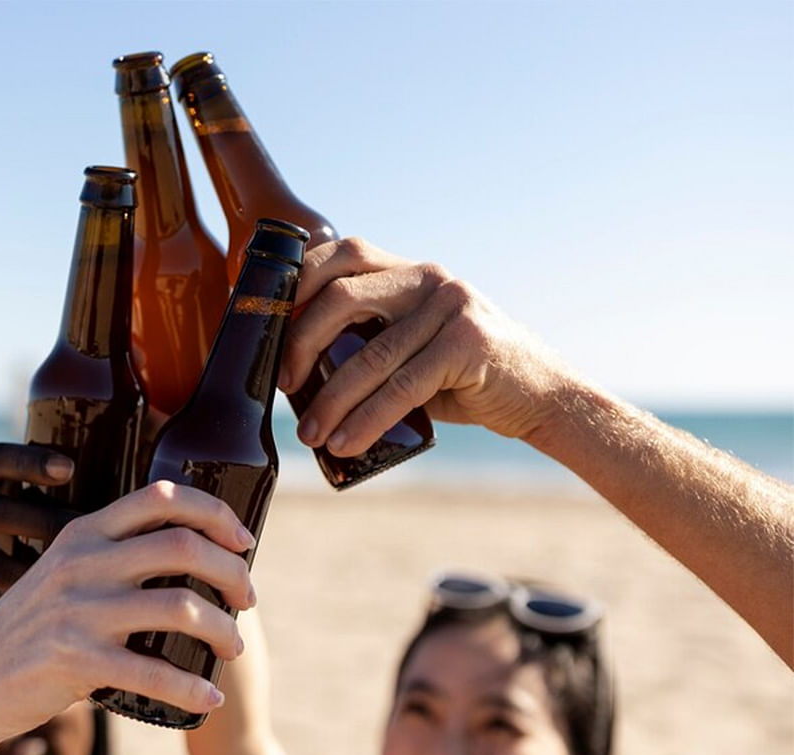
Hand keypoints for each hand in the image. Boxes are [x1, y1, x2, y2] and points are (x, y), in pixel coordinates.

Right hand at [0, 443, 78, 618]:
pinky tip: (58, 620)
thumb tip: (152, 477)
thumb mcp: (42, 480)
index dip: (29, 463)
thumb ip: (82, 473)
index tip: (69, 468)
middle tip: (85, 533)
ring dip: (34, 575)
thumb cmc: (37, 503)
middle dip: (39, 523)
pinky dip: (21, 612)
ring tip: (82, 584)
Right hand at [0, 480, 256, 730]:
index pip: (161, 497)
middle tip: (247, 600)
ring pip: (181, 606)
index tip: (245, 541)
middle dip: (232, 572)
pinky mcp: (77, 661)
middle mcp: (84, 562)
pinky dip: (192, 688)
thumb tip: (192, 560)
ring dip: (224, 631)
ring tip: (234, 649)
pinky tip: (208, 699)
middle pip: (185, 546)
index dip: (215, 512)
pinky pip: (155, 672)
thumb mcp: (64, 575)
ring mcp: (79, 611)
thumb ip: (112, 560)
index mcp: (84, 533)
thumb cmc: (30, 630)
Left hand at [280, 238, 570, 455]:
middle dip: (299, 344)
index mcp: (409, 270)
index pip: (340, 254)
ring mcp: (452, 307)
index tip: (269, 329)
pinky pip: (403, 386)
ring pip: (369, 354)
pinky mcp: (469, 344)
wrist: (540, 394)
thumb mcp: (416, 346)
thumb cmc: (465, 376)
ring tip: (310, 434)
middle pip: (341, 296)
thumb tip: (297, 373)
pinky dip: (367, 420)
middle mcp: (429, 278)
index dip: (296, 285)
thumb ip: (371, 341)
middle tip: (283, 387)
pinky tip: (345, 443)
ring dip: (330, 400)